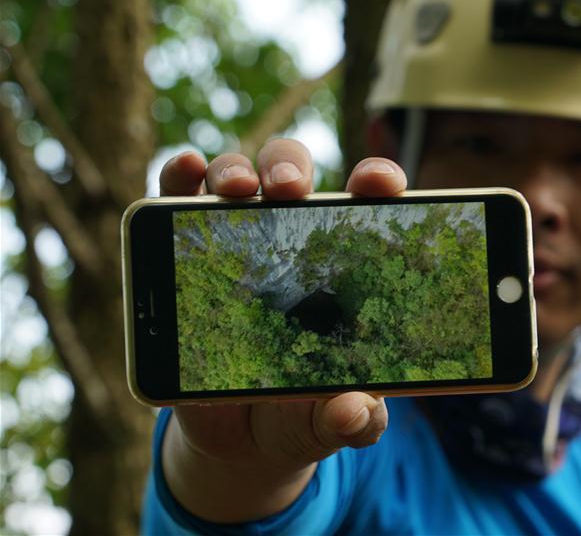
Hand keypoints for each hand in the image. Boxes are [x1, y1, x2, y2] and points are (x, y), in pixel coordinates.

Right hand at [157, 139, 405, 522]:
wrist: (240, 437)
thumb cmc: (301, 411)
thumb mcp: (332, 417)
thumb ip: (355, 418)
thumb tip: (355, 410)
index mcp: (340, 263)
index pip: (364, 203)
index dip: (376, 180)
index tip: (381, 184)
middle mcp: (287, 237)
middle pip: (290, 171)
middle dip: (290, 166)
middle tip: (291, 189)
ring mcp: (233, 240)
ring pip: (233, 175)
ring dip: (233, 169)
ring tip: (237, 190)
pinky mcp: (184, 254)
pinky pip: (175, 202)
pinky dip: (177, 176)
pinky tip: (185, 170)